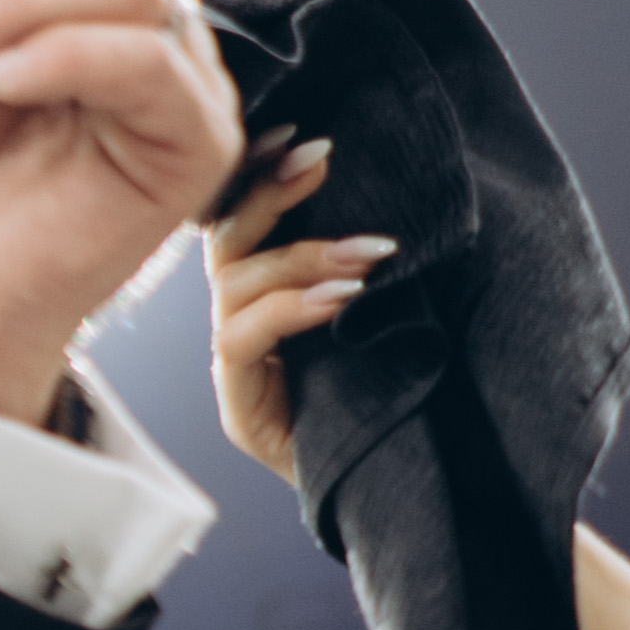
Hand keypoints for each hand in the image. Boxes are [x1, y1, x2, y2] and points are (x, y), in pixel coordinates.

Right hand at [203, 137, 388, 482]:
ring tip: (368, 252)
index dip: (261, 174)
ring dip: (301, 254)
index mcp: (268, 295)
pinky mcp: (239, 409)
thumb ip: (372, 267)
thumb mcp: (393, 316)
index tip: (300, 135)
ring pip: (233, 282)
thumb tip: (401, 189)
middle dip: (271, 191)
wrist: (399, 494)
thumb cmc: (402, 400)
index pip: (244, 220)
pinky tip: (340, 298)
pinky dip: (290, 307)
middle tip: (323, 157)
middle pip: (228, 238)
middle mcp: (241, 323)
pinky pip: (242, 338)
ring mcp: (235, 366)